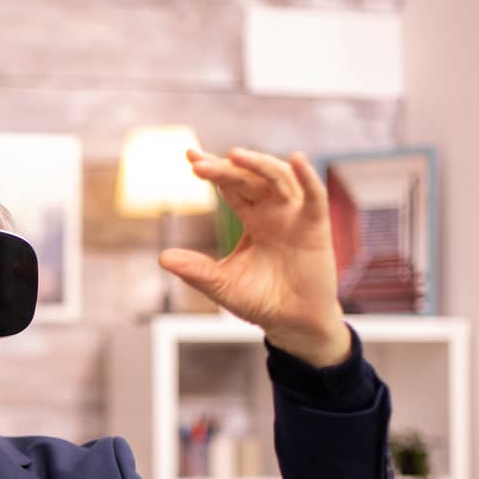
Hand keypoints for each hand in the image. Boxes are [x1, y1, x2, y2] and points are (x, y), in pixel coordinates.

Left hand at [158, 147, 350, 368]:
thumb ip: (195, 270)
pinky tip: (297, 160)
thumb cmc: (260, 300)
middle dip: (225, 169)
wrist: (291, 323)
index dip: (213, 170)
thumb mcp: (221, 284)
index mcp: (253, 219)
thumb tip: (162, 257)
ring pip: (279, 179)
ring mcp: (295, 216)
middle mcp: (274, 211)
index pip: (230, 186)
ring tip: (234, 155)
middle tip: (198, 164)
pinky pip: (314, 198)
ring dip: (258, 164)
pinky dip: (308, 178)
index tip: (189, 155)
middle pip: (249, 179)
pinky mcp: (316, 228)